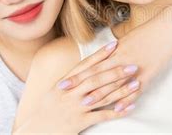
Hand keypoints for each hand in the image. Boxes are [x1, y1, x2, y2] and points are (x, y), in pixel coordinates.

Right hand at [14, 41, 139, 132]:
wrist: (35, 131)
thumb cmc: (46, 110)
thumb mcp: (55, 91)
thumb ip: (71, 80)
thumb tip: (85, 68)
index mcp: (64, 83)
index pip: (85, 65)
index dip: (100, 55)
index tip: (115, 45)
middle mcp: (70, 93)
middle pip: (96, 79)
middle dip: (116, 71)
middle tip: (133, 65)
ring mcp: (75, 107)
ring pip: (102, 96)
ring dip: (121, 90)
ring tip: (136, 83)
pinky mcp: (79, 122)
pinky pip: (101, 116)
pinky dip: (117, 112)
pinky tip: (130, 107)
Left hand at [59, 0, 171, 112]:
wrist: (170, 25)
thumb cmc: (151, 30)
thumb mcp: (130, 38)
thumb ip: (118, 50)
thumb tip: (107, 56)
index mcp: (116, 49)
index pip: (92, 64)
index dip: (77, 74)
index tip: (64, 82)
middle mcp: (122, 58)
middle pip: (98, 74)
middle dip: (81, 86)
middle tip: (66, 94)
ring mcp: (135, 66)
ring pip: (114, 83)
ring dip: (100, 94)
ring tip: (86, 104)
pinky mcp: (149, 72)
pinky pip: (136, 88)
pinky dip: (127, 98)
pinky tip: (119, 107)